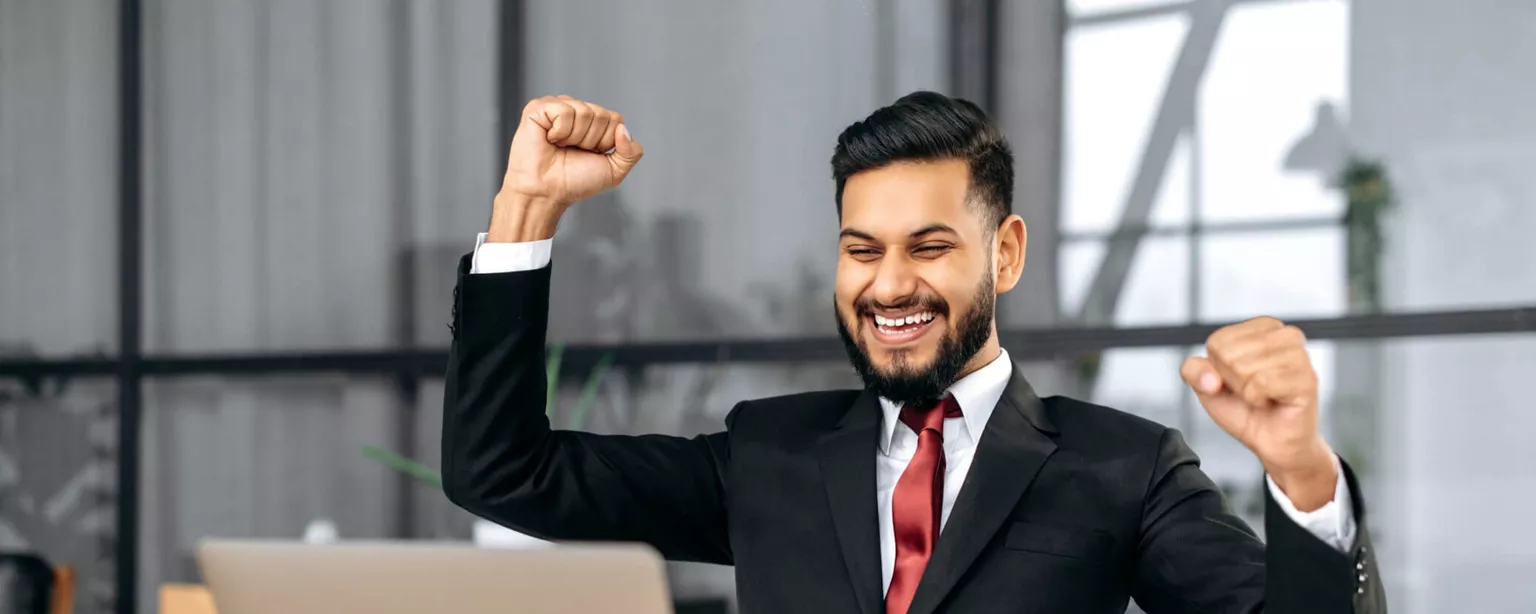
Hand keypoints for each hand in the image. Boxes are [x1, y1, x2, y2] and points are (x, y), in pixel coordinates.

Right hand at [490, 95, 643, 241]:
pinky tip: (550, 139)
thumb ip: (631, 153)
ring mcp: (558, 107)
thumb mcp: (614, 171)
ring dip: (574, 137)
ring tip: (560, 146)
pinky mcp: (539, 107)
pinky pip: (564, 111)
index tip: (589, 154)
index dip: (605, 142)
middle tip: (572, 151)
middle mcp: (577, 111)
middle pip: (602, 115)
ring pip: (584, 112)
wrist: (547, 191)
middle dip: (590, 140)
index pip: (616, 120)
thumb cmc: (573, 182)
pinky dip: (560, 131)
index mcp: (594, 123)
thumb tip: (624, 130)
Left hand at [1180, 317, 1338, 510]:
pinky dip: (1257, 399)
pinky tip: (1272, 402)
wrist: (1275, 443)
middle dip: (1232, 381)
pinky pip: (1261, 383)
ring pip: (1244, 367)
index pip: (1217, 342)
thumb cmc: (1246, 410)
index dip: (1218, 369)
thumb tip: (1209, 377)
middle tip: (1253, 391)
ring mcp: (1299, 355)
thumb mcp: (1208, 387)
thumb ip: (1193, 370)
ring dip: (1246, 391)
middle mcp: (1285, 335)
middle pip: (1227, 353)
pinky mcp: (1306, 379)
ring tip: (1264, 396)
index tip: (1238, 380)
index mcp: (1263, 327)